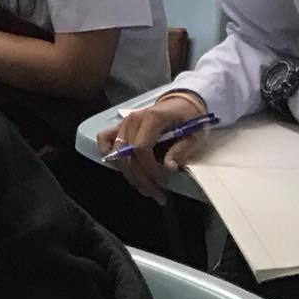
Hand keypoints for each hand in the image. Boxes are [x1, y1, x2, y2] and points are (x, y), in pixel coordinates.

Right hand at [95, 91, 211, 198]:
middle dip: (141, 178)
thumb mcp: (194, 134)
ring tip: (146, 188)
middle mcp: (133, 120)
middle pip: (128, 154)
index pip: (141, 148)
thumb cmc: (188, 119)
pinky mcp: (120, 126)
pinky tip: (121, 168)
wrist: (180, 103)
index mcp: (152, 118)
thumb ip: (181, 150)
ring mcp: (124, 122)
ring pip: (116, 153)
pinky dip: (108, 154)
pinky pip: (104, 139)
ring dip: (129, 174)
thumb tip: (168, 168)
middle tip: (158, 195)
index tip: (163, 180)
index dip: (150, 168)